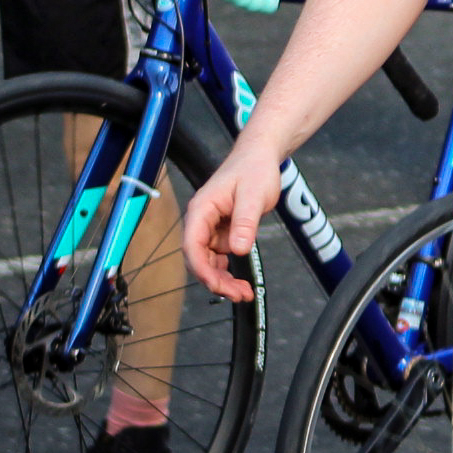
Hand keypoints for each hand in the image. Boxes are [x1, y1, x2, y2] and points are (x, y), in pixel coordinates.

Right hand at [182, 146, 280, 303]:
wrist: (260, 157)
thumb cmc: (254, 169)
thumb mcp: (254, 194)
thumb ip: (245, 221)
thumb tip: (238, 249)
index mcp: (202, 210)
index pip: (192, 245)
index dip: (201, 269)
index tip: (216, 285)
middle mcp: (201, 221)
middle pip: (199, 258)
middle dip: (215, 280)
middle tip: (239, 294)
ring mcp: (211, 227)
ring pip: (209, 261)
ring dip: (222, 279)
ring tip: (243, 293)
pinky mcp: (222, 231)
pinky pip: (220, 257)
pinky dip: (228, 270)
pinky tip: (240, 282)